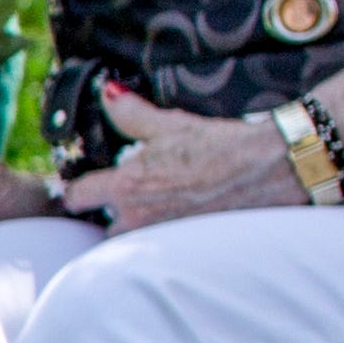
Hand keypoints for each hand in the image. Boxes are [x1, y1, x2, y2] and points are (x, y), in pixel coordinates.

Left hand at [53, 87, 295, 232]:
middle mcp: (138, 219)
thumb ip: (130, 113)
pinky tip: (184, 217)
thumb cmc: (219, 146)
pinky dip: (166, 237)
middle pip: (104, 224)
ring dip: (139, 226)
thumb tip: (106, 93)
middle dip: (114, 211)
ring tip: (163, 205)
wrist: (267, 170)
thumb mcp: (170, 124)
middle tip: (135, 193)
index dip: (79, 188)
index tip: (88, 183)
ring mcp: (161, 238)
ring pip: (133, 239)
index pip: (76, 197)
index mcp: (126, 187)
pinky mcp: (185, 249)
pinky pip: (161, 248)